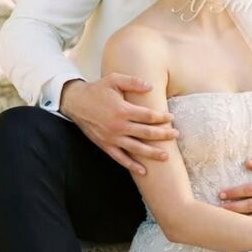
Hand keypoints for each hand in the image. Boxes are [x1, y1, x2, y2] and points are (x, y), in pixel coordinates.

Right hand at [59, 74, 179, 175]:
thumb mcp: (114, 79)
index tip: (171, 118)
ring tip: (166, 156)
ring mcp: (112, 138)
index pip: (148, 116)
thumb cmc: (97, 90)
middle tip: (176, 135)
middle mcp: (118, 126)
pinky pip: (120, 158)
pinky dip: (132, 165)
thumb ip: (133, 82)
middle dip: (163, 135)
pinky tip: (143, 171)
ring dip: (152, 153)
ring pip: (136, 149)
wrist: (75, 103)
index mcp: (122, 110)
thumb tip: (151, 86)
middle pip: (146, 133)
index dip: (162, 117)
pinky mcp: (105, 145)